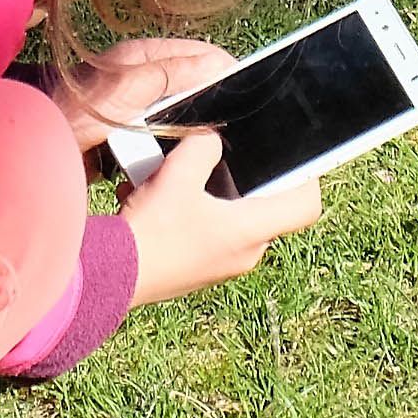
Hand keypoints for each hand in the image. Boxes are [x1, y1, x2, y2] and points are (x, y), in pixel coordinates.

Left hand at [54, 38, 236, 156]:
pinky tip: (186, 157)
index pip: (195, 53)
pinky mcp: (127, 134)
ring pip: (178, 112)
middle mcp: (138, 77)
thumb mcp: (128, 89)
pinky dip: (174, 144)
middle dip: (212, 97)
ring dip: (193, 125)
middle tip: (236, 119)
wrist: (38, 149)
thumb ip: (171, 75)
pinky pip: (162, 136)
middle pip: (190, 83)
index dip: (222, 67)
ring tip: (218, 140)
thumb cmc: (77, 113)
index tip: (248, 86)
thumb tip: (216, 66)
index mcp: (141, 57)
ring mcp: (133, 106)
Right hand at [121, 130, 325, 304]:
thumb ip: (203, 145)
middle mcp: (244, 253)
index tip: (292, 155)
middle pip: (264, 205)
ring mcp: (220, 264)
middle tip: (219, 153)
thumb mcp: (178, 174)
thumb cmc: (151, 231)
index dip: (307, 177)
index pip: (306, 207)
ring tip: (175, 172)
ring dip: (207, 191)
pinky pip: (205, 230)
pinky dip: (187, 209)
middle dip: (241, 176)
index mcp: (250, 231)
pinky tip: (154, 194)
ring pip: (230, 216)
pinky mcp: (197, 267)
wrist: (110, 278)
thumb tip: (212, 139)